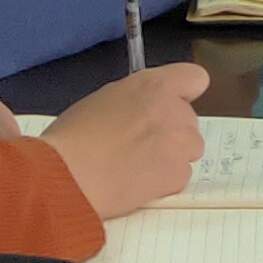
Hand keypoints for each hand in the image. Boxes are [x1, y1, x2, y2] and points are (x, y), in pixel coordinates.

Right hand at [40, 61, 210, 214]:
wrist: (68, 175)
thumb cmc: (73, 137)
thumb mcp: (104, 99)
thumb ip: (135, 99)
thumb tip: (140, 109)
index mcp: (153, 85)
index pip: (195, 78)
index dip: (184, 94)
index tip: (171, 105)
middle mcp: (173, 110)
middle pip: (190, 120)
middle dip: (172, 132)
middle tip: (142, 145)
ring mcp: (179, 143)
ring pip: (190, 150)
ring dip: (173, 157)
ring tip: (139, 167)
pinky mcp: (177, 175)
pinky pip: (180, 177)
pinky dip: (164, 183)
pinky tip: (138, 184)